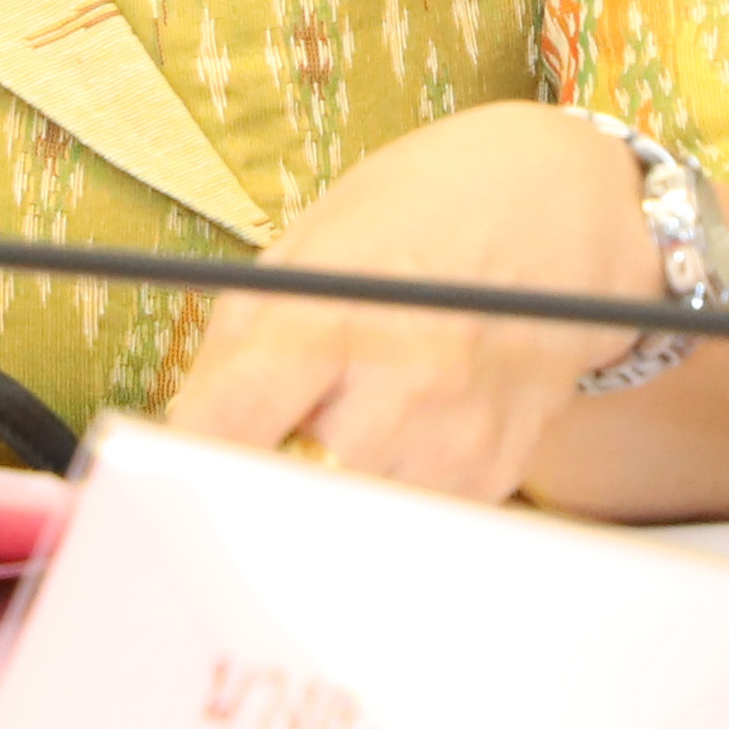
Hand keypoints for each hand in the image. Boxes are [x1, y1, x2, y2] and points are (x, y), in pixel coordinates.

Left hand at [159, 102, 661, 502]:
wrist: (563, 214)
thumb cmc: (418, 213)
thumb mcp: (307, 246)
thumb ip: (238, 344)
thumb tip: (184, 436)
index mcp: (330, 315)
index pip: (224, 428)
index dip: (180, 455)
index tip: (164, 461)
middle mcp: (395, 387)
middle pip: (279, 493)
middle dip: (251, 479)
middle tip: (248, 450)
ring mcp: (449, 442)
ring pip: (340, 515)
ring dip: (320, 485)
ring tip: (342, 417)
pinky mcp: (489, 479)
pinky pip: (403, 515)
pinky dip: (382, 487)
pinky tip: (400, 425)